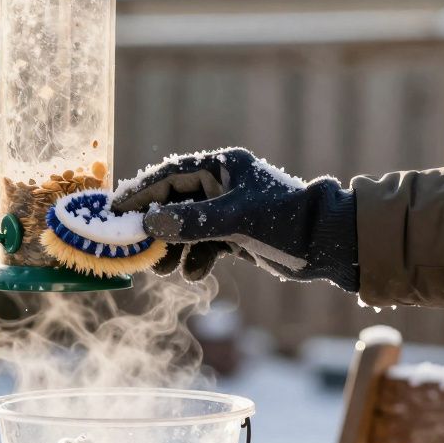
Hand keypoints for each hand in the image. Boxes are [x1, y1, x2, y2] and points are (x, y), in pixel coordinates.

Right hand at [112, 148, 358, 289]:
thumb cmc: (286, 223)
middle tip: (135, 249)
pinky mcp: (238, 233)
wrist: (328, 245)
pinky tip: (195, 275)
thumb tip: (150, 226)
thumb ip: (191, 222)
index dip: (140, 192)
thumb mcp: (236, 221)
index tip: (115, 210)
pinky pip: (204, 244)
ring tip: (162, 270)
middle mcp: (224, 184)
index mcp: (223, 167)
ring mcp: (230, 210)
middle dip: (155, 228)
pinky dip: (196, 259)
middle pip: (174, 203)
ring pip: (187, 227)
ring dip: (173, 249)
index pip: (170, 174)